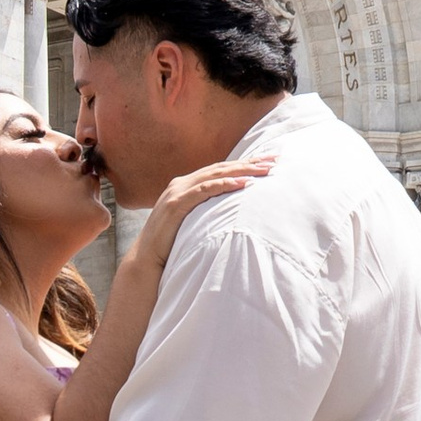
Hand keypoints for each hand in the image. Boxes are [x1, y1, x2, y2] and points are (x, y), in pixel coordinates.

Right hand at [127, 154, 272, 263]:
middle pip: (221, 168)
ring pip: (215, 175)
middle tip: (274, 160)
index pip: (220, 170)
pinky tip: (242, 183)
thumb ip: (205, 210)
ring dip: (242, 171)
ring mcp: (177, 192)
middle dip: (249, 163)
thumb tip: (229, 211)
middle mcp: (181, 184)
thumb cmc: (171, 244)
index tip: (268, 162)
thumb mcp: (191, 222)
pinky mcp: (175, 205)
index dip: (244, 164)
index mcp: (185, 185)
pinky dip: (224, 185)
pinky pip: (204, 191)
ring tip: (264, 170)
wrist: (145, 260)